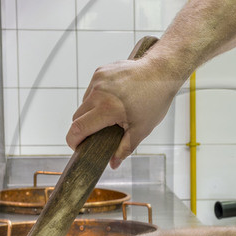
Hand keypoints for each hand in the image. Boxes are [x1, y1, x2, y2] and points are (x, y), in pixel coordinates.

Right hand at [68, 54, 185, 167]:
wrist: (162, 72)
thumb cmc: (154, 101)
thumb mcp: (142, 129)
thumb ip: (125, 148)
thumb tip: (113, 164)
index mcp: (107, 108)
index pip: (78, 128)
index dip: (73, 141)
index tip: (77, 147)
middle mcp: (98, 92)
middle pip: (77, 116)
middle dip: (84, 128)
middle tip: (98, 134)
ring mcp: (98, 80)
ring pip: (84, 102)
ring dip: (91, 111)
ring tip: (110, 114)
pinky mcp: (100, 71)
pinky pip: (91, 89)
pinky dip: (98, 97)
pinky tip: (114, 99)